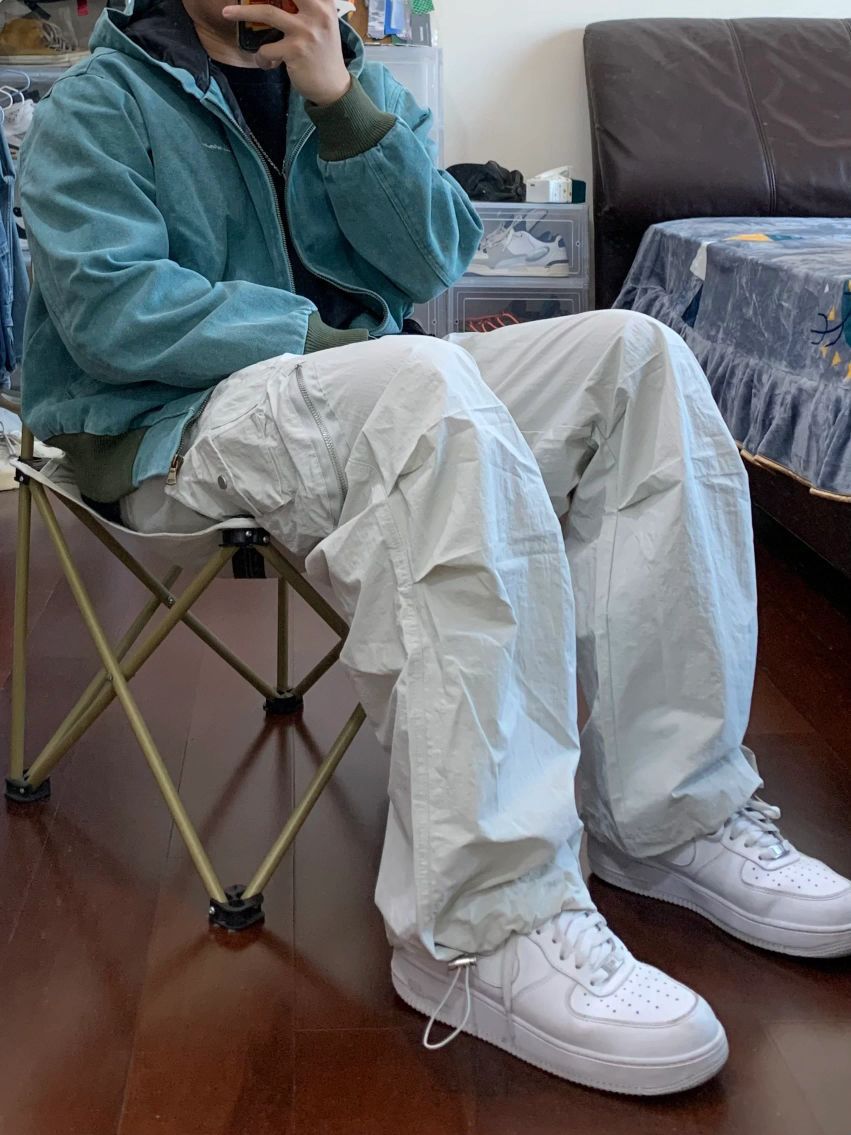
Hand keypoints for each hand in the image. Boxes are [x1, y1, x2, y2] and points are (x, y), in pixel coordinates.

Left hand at [223, 0, 351, 106]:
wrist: (333, 87)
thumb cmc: (323, 53)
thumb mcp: (323, 23)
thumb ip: (308, 6)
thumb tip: (281, 2)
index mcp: (324, 3)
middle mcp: (318, 12)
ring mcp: (306, 31)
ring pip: (267, 12)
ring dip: (242, 13)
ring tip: (226, 13)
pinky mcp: (295, 51)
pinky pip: (266, 49)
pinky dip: (261, 57)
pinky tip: (267, 62)